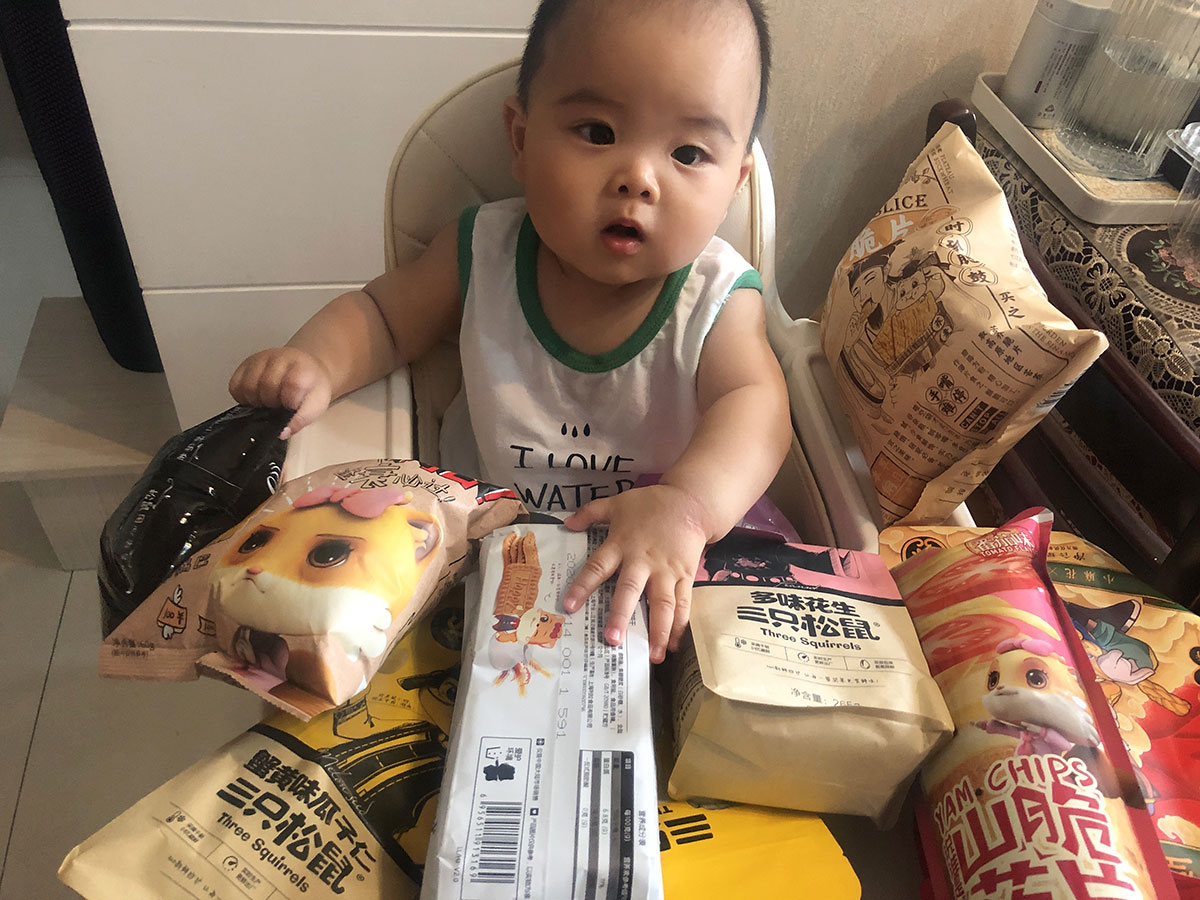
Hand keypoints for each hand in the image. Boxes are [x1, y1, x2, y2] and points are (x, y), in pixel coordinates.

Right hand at [229, 347, 332, 438]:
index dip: (289, 401)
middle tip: (279, 404)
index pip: (292, 385)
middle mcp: (280, 359)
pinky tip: (256, 396)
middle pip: (266, 385)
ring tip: (268, 401)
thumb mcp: (316, 405)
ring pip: (247, 386)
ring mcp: (261, 359)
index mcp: (302, 368)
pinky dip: (242, 396)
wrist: (306, 369)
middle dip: (272, 402)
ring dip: (255, 400)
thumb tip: (282, 433)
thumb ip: (301, 420)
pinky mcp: (246, 363)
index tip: (291, 406)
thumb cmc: (310, 388)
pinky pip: (234, 384)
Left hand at [560, 485, 708, 663]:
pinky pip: (683, 604)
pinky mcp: (685, 577)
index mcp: (622, 544)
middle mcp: (643, 561)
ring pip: (662, 603)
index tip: (569, 606)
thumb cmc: (651, 504)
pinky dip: (680, 625)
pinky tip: (675, 646)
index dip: (583, 585)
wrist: (690, 502)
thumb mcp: (617, 502)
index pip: (598, 567)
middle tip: (613, 639)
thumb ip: (590, 513)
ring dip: (658, 630)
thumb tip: (566, 524)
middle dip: (622, 614)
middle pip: (631, 589)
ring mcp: (666, 571)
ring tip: (653, 656)